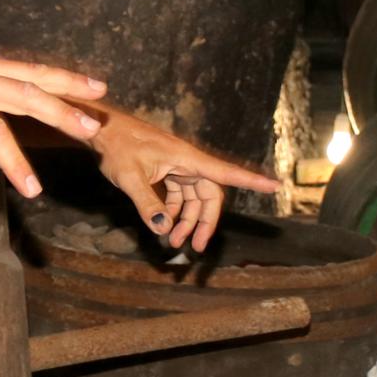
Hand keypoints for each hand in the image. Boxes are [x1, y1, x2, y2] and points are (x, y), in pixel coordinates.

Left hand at [89, 110, 277, 251]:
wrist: (102, 130)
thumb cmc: (117, 146)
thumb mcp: (130, 178)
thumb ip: (148, 204)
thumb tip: (164, 229)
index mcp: (187, 159)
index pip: (226, 173)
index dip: (252, 181)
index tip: (275, 186)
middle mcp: (188, 163)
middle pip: (210, 195)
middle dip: (205, 221)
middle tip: (196, 247)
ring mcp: (177, 167)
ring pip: (194, 198)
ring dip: (187, 220)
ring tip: (175, 242)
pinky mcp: (166, 171)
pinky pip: (179, 196)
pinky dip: (174, 212)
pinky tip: (163, 226)